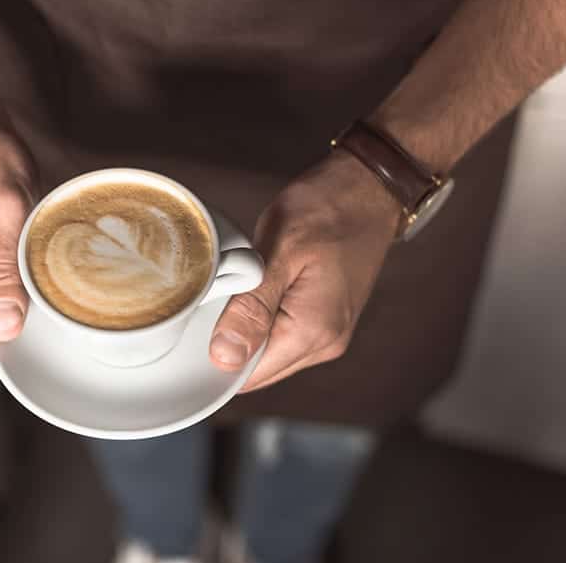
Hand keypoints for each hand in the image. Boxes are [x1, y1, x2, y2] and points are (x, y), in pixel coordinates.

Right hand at [0, 120, 36, 349]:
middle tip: (55, 275)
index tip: (55, 315)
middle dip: (29, 308)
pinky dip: (17, 269)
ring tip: (40, 254)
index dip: (25, 334)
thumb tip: (4, 328)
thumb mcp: (0, 212)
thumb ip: (0, 273)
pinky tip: (29, 249)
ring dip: (25, 286)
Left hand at [208, 150, 400, 390]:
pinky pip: (284, 336)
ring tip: (241, 286)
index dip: (216, 355)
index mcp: (313, 332)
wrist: (368, 188)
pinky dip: (264, 318)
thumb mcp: (278, 252)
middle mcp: (326, 344)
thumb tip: (225, 357)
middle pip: (259, 369)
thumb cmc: (327, 209)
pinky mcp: (327, 320)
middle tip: (215, 297)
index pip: (249, 376)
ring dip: (247, 327)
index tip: (197, 324)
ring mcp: (330, 334)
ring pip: (270, 353)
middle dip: (230, 342)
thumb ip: (252, 308)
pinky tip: (258, 289)